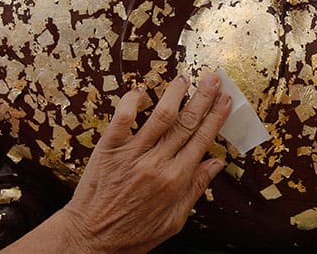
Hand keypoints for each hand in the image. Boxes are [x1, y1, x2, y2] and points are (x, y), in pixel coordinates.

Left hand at [23, 72, 232, 253]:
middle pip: (186, 123)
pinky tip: (141, 91)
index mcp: (175, 181)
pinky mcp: (109, 150)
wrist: (90, 239)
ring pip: (160, 116)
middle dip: (203, 99)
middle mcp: (157, 164)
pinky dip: (132, 102)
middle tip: (213, 79)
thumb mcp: (173, 220)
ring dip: (175, 94)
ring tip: (185, 79)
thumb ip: (195, 189)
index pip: (202, 140)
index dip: (216, 117)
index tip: (226, 100)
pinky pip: (123, 119)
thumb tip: (216, 163)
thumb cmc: (132, 234)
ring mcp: (132, 155)